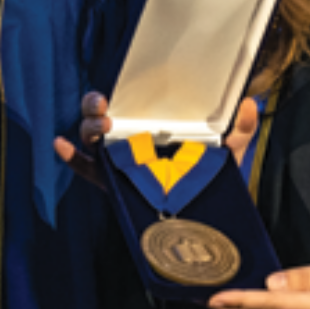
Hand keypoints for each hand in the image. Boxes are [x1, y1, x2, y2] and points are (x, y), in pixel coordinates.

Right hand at [52, 92, 260, 170]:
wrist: (205, 213)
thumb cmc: (206, 177)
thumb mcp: (225, 151)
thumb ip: (239, 129)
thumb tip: (250, 103)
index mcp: (145, 128)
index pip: (120, 105)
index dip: (107, 96)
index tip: (109, 95)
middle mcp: (125, 141)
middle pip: (97, 119)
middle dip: (92, 109)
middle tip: (105, 111)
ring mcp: (116, 163)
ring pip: (89, 140)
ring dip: (86, 130)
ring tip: (99, 129)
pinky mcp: (111, 184)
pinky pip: (85, 169)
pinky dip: (70, 158)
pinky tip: (60, 147)